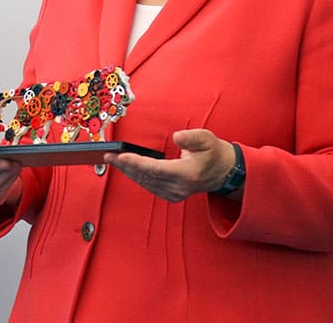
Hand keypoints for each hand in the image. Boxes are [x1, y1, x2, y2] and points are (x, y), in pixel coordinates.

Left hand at [104, 129, 237, 202]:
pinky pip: (148, 185)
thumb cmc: (213, 153)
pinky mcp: (170, 195)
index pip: (156, 169)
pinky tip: (126, 168)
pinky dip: (136, 176)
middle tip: (108, 155)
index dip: (137, 163)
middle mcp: (179, 187)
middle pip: (146, 177)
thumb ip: (192, 137)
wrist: (223, 172)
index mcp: (187, 174)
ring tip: (112, 160)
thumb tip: (177, 137)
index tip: (121, 156)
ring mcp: (174, 193)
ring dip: (127, 171)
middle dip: (125, 166)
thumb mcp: (207, 139)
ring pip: (145, 183)